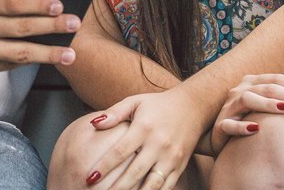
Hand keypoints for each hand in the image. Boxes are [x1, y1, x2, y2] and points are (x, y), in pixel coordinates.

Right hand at [0, 0, 80, 75]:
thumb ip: (1, 1)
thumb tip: (38, 6)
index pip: (14, 3)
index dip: (39, 4)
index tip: (60, 5)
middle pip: (22, 28)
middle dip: (52, 27)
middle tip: (74, 24)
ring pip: (20, 54)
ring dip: (49, 54)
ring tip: (69, 54)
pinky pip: (9, 65)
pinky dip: (28, 61)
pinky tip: (44, 58)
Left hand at [86, 88, 207, 189]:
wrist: (194, 106)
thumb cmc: (158, 105)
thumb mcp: (135, 102)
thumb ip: (115, 113)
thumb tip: (94, 123)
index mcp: (144, 128)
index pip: (120, 151)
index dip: (104, 166)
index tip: (89, 178)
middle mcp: (158, 144)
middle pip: (134, 172)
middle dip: (116, 188)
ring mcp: (171, 158)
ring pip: (152, 184)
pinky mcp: (179, 167)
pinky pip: (166, 187)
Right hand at [207, 73, 283, 155]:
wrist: (220, 138)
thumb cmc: (249, 121)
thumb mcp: (265, 108)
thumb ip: (283, 101)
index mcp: (252, 83)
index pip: (276, 79)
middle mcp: (240, 91)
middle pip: (267, 88)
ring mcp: (229, 107)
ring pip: (248, 99)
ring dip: (267, 104)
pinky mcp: (221, 125)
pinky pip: (230, 125)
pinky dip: (242, 126)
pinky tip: (256, 129)